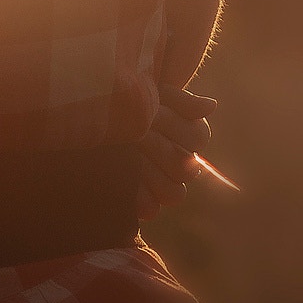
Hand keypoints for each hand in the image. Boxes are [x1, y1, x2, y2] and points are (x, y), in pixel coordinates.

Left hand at [136, 84, 216, 220]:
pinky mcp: (142, 203)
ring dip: (149, 171)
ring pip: (175, 193)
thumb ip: (182, 101)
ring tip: (128, 153)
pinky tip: (123, 175)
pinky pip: (151, 208)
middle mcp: (180, 164)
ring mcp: (162, 185)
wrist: (91, 118)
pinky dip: (138, 196)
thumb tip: (212, 107)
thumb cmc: (124, 103)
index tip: (150, 112)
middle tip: (133, 133)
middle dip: (156, 145)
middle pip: (184, 166)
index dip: (173, 124)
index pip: (198, 137)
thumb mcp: (152, 93)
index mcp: (187, 136)